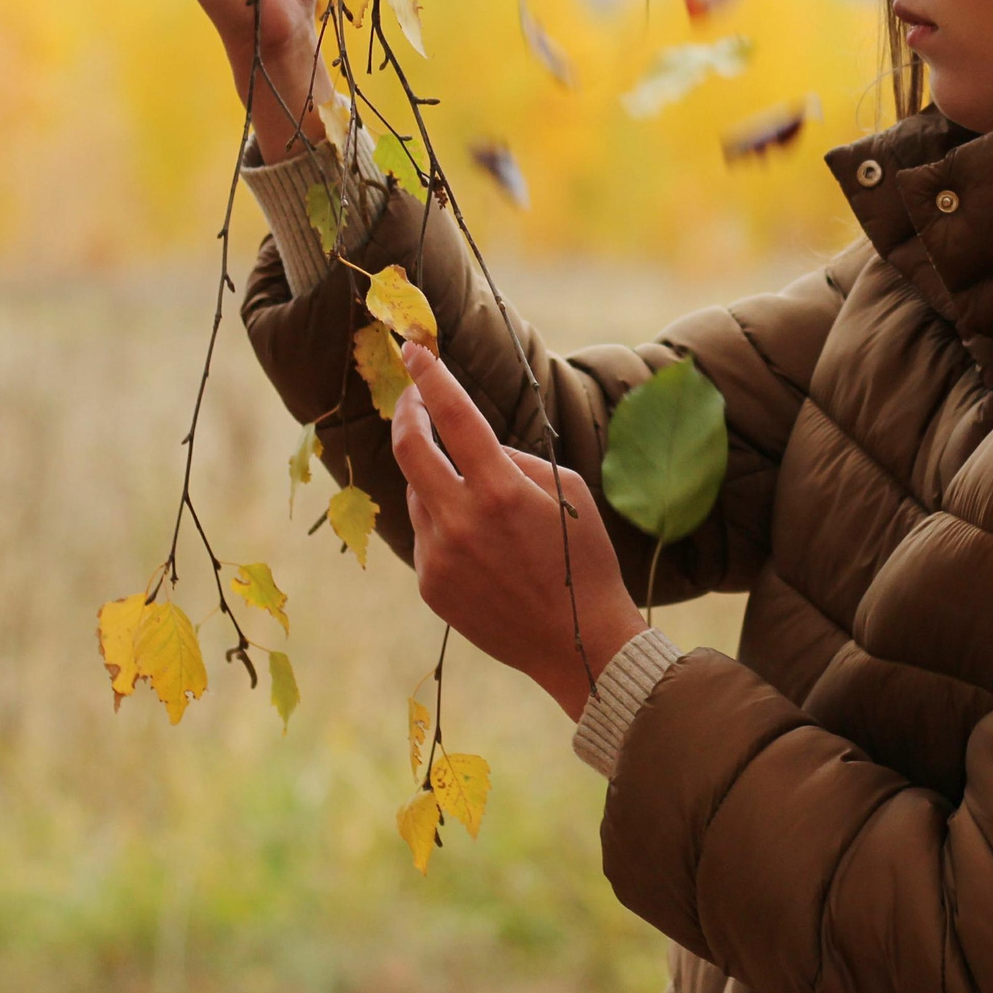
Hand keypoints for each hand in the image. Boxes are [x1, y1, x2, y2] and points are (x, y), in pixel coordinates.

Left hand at [388, 341, 648, 723]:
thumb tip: (476, 448)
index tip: (415, 349)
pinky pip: (425, 534)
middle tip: (411, 398)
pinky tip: (479, 543)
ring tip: (475, 494)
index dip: (431, 377)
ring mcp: (440, 556)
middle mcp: (461, 521)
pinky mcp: (430, 585)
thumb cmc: (585, 561)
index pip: (454, 417)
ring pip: (419, 494)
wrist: (577, 643)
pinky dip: (444, 521)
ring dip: (436, 478)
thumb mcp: (567, 493)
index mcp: (501, 491)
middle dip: (407, 413)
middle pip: (410, 450)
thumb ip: (515, 462)